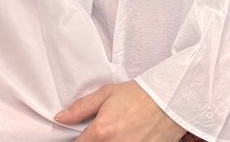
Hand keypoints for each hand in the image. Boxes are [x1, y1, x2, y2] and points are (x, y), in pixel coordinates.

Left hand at [55, 81, 182, 139]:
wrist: (169, 100)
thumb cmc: (138, 95)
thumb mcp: (107, 93)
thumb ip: (81, 107)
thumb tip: (60, 118)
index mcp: (101, 132)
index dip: (77, 141)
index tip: (82, 135)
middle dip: (94, 141)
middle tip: (104, 132)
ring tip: (117, 132)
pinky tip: (128, 137)